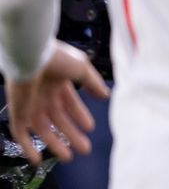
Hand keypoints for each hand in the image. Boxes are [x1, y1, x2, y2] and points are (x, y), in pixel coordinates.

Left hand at [6, 41, 109, 165]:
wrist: (32, 55)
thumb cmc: (58, 58)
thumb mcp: (82, 68)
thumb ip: (93, 83)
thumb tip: (106, 95)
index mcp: (59, 83)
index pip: (70, 104)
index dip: (80, 116)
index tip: (90, 128)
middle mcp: (44, 95)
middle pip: (59, 120)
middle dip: (72, 134)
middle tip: (84, 148)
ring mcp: (30, 105)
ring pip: (43, 130)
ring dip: (55, 144)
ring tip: (68, 157)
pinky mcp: (17, 112)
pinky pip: (20, 133)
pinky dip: (27, 147)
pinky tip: (37, 159)